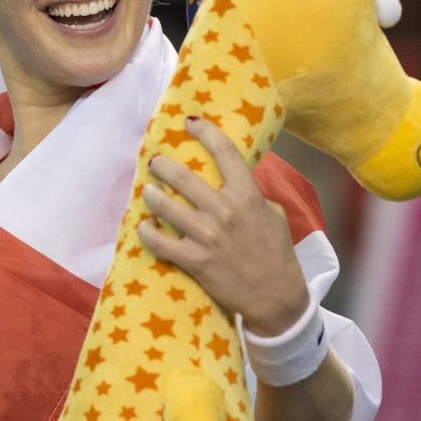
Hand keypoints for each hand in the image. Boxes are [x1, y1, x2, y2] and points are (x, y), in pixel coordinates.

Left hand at [137, 118, 309, 335]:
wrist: (276, 297)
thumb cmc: (276, 253)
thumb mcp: (273, 215)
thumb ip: (252, 193)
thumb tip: (232, 177)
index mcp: (247, 196)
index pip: (224, 152)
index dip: (205, 132)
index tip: (190, 122)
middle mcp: (225, 211)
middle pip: (183, 177)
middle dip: (163, 166)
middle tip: (155, 163)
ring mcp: (207, 236)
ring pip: (166, 206)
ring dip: (151, 195)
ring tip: (147, 191)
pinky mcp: (194, 260)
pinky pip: (160, 241)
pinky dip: (147, 231)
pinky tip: (144, 225)